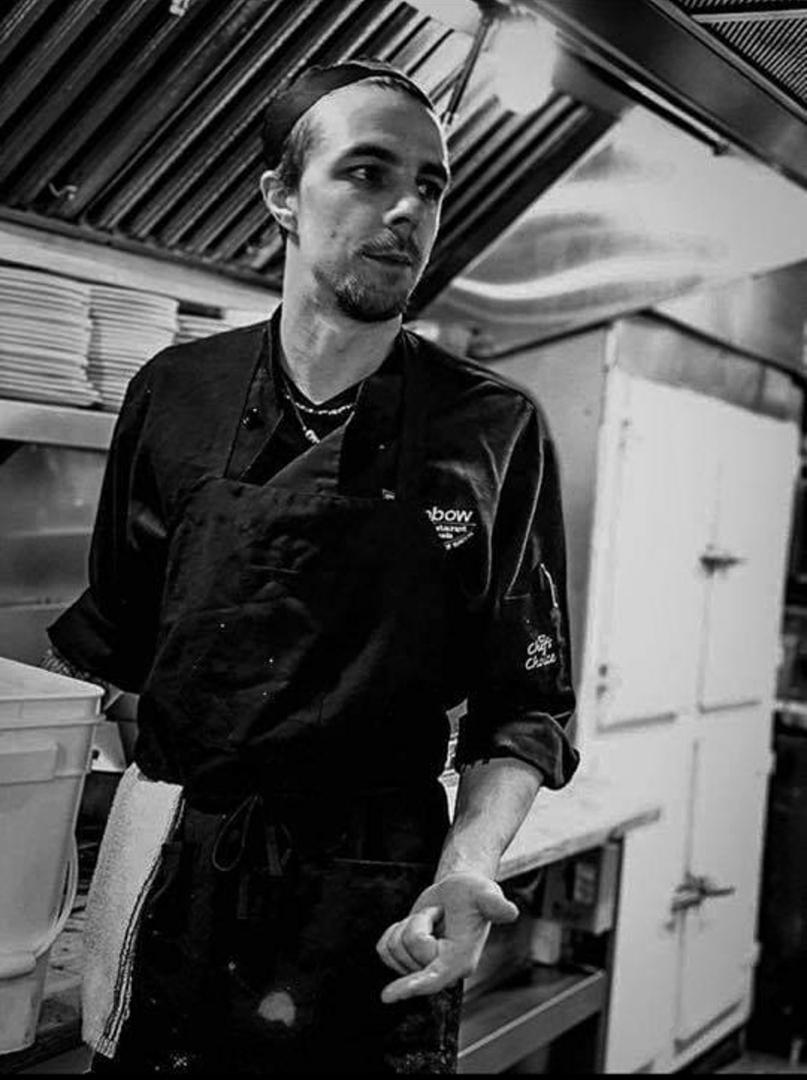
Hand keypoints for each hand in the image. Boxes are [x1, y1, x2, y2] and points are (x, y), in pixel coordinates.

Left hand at [375, 871, 518, 1003]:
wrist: (459, 893)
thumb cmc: (474, 894)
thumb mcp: (485, 894)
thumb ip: (495, 904)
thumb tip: (510, 911)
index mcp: (460, 961)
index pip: (433, 979)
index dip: (413, 986)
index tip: (390, 995)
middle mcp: (440, 970)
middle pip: (408, 951)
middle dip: (419, 923)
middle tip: (440, 913)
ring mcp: (421, 968)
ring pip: (394, 950)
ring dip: (408, 924)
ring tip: (430, 919)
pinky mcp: (405, 960)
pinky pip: (384, 949)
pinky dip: (394, 930)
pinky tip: (415, 925)